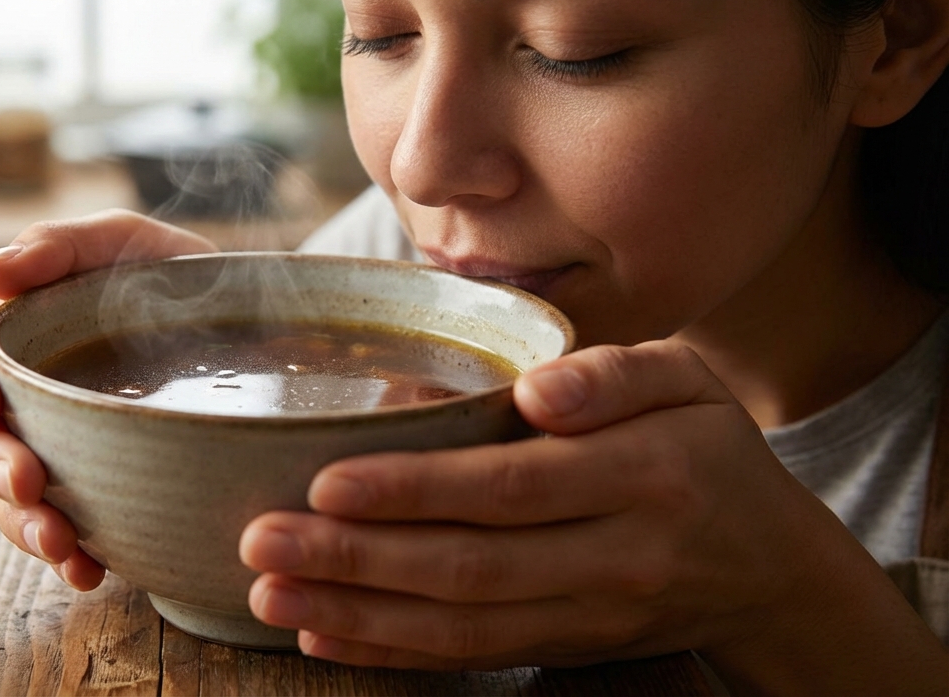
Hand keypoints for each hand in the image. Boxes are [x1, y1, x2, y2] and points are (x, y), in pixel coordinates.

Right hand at [0, 209, 216, 588]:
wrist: (257, 326)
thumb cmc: (174, 275)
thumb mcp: (123, 242)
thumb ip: (56, 246)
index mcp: (17, 337)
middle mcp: (27, 400)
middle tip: (27, 483)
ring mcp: (59, 450)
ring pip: (11, 498)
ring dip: (24, 524)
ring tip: (59, 543)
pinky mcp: (98, 491)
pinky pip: (68, 533)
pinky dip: (71, 556)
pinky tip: (89, 570)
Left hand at [238, 341, 946, 691]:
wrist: (771, 569)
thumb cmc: (708, 451)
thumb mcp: (688, 381)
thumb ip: (615, 374)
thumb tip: (536, 391)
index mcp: (642, 476)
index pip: (511, 486)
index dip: (416, 490)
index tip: (326, 481)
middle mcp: (614, 558)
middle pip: (471, 567)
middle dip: (356, 558)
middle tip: (262, 542)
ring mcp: (589, 616)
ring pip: (462, 627)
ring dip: (358, 614)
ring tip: (270, 594)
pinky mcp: (566, 649)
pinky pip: (473, 658)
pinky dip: (394, 653)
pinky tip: (324, 636)